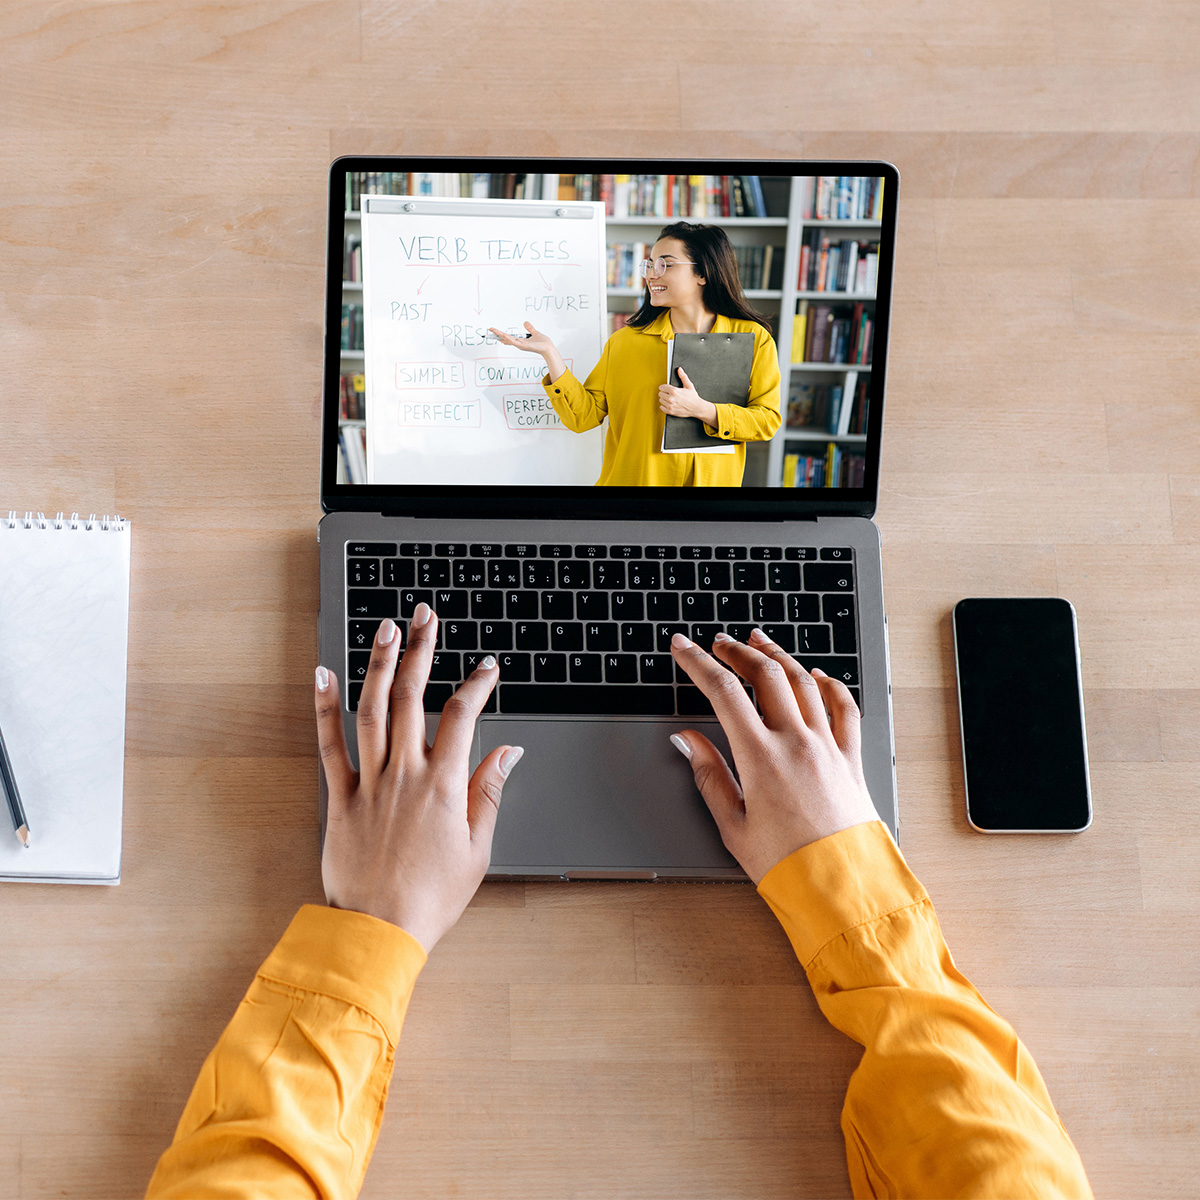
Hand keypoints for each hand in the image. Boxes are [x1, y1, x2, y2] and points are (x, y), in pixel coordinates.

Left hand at [314, 606, 523, 952]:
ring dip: (378, 664)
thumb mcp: (478, 848)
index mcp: (443, 786)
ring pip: (371, 710)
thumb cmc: (433, 897)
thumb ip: (489, 791)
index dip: (477, 684)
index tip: (486, 666)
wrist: (379, 930)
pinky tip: (324, 675)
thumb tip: (508, 751)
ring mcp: (369, 783)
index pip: (464, 716)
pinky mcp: (339, 798)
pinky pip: (329, 746)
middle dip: (421, 650)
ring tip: (385, 628)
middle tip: (424, 616)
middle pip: (412, 697)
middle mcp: (405, 774)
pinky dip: (325, 708)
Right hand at [489, 321, 565, 382]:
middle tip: (489, 331)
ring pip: (507, 339)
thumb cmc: (543, 343)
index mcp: (521, 341)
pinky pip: (513, 341)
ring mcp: (520, 345)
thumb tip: (525, 322)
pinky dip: (507, 339)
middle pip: (505, 338)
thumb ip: (530, 328)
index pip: (509, 337)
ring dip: (500, 335)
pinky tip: (502, 336)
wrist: (548, 347)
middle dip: (497, 334)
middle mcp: (519, 344)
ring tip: (493, 331)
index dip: (501, 334)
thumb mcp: (534, 333)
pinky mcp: (523, 346)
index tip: (494, 331)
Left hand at [658, 366, 715, 422]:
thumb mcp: (689, 385)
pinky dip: (664, 406)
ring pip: (660, 400)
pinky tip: (670, 404)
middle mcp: (671, 399)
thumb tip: (679, 369)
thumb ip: (683, 376)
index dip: (664, 387)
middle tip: (670, 394)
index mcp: (674, 391)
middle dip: (664, 393)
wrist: (696, 408)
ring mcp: (670, 406)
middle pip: (660, 394)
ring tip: (671, 399)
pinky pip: (662, 407)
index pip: (661, 387)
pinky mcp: (670, 411)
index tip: (667, 388)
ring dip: (664, 399)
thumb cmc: (693, 397)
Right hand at [669, 627, 878, 883]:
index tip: (683, 647)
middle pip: (766, 675)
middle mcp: (796, 742)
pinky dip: (829, 683)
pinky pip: (844, 707)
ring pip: (804, 682)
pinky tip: (817, 675)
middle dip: (738, 651)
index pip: (724, 692)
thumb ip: (709, 775)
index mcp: (761, 757)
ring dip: (779, 656)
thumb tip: (687, 740)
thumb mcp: (733, 826)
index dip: (698, 663)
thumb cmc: (787, 866)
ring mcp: (828, 746)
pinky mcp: (851, 758)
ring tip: (760, 642)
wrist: (842, 889)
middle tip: (720, 642)